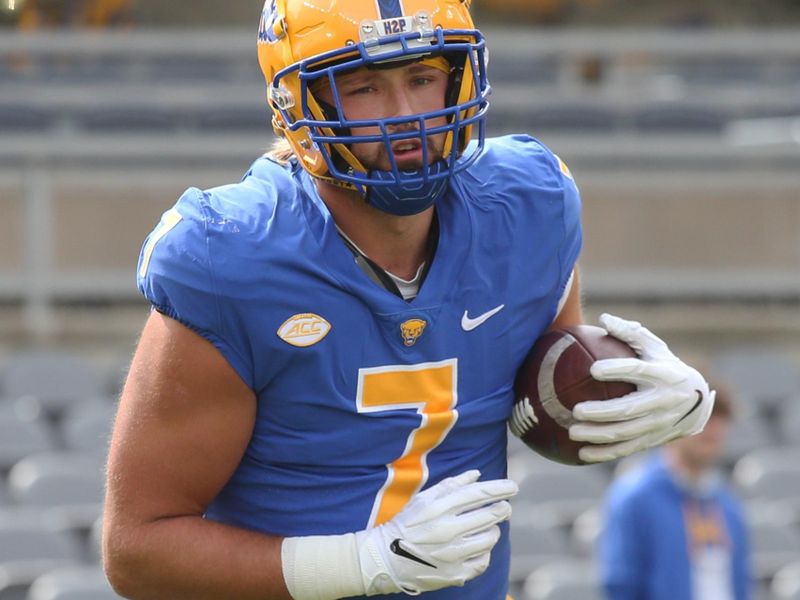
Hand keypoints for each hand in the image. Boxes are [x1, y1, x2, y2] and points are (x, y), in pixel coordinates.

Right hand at [355, 470, 517, 595]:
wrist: (386, 559)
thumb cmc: (407, 524)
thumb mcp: (424, 499)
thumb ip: (451, 485)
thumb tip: (477, 474)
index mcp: (439, 507)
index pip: (478, 494)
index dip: (499, 489)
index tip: (513, 487)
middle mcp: (447, 530)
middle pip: (489, 515)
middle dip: (502, 508)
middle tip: (504, 506)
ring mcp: (452, 553)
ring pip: (490, 538)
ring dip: (494, 529)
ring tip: (489, 526)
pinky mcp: (454, 573)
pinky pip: (483, 561)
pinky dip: (485, 551)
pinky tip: (479, 546)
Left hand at [569, 313, 714, 462]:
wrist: (698, 403)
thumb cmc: (666, 367)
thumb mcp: (655, 347)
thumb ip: (630, 333)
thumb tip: (603, 318)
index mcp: (662, 374)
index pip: (637, 371)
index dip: (616, 371)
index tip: (593, 369)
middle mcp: (663, 401)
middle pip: (629, 409)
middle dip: (602, 412)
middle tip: (575, 410)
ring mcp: (659, 424)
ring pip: (626, 433)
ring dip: (598, 435)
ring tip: (572, 431)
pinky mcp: (653, 440)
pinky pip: (627, 449)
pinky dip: (604, 453)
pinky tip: (581, 454)